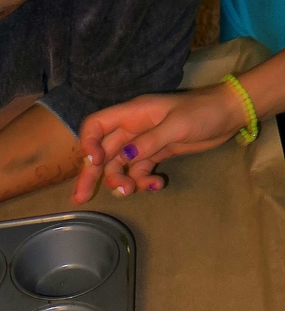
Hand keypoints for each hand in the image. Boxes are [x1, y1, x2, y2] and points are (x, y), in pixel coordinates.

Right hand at [74, 83, 244, 200]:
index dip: (88, 144)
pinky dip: (143, 182)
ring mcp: (143, 143)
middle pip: (103, 152)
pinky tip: (157, 185)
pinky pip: (139, 172)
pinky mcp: (156, 155)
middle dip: (91, 175)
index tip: (94, 163)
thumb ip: (149, 141)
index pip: (96, 126)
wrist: (228, 114)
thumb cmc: (202, 112)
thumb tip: (124, 157)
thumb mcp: (176, 125)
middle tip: (81, 198)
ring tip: (132, 191)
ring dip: (121, 181)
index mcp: (132, 114)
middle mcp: (132, 129)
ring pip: (120, 167)